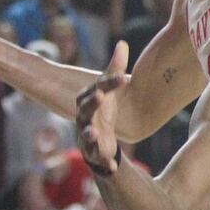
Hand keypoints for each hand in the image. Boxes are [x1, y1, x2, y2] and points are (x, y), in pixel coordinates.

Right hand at [77, 42, 129, 171]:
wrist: (100, 139)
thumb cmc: (103, 110)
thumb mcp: (110, 90)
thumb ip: (115, 69)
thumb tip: (122, 43)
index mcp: (88, 101)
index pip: (98, 88)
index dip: (110, 83)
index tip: (125, 77)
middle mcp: (84, 118)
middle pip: (85, 109)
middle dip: (92, 102)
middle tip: (99, 95)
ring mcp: (87, 136)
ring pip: (86, 135)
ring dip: (90, 134)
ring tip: (95, 133)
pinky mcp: (94, 153)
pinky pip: (98, 158)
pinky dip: (105, 162)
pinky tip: (113, 166)